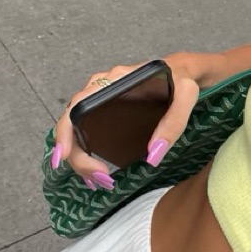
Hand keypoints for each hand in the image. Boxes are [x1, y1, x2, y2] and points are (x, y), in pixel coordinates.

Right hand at [51, 59, 200, 189]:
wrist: (182, 70)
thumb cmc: (182, 79)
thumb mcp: (186, 96)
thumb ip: (173, 123)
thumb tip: (153, 155)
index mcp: (114, 81)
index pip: (78, 105)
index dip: (65, 131)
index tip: (64, 157)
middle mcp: (100, 88)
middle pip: (71, 123)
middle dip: (78, 156)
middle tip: (100, 179)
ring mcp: (100, 99)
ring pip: (76, 129)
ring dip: (81, 158)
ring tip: (100, 180)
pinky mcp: (104, 111)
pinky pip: (85, 130)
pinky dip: (86, 153)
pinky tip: (97, 171)